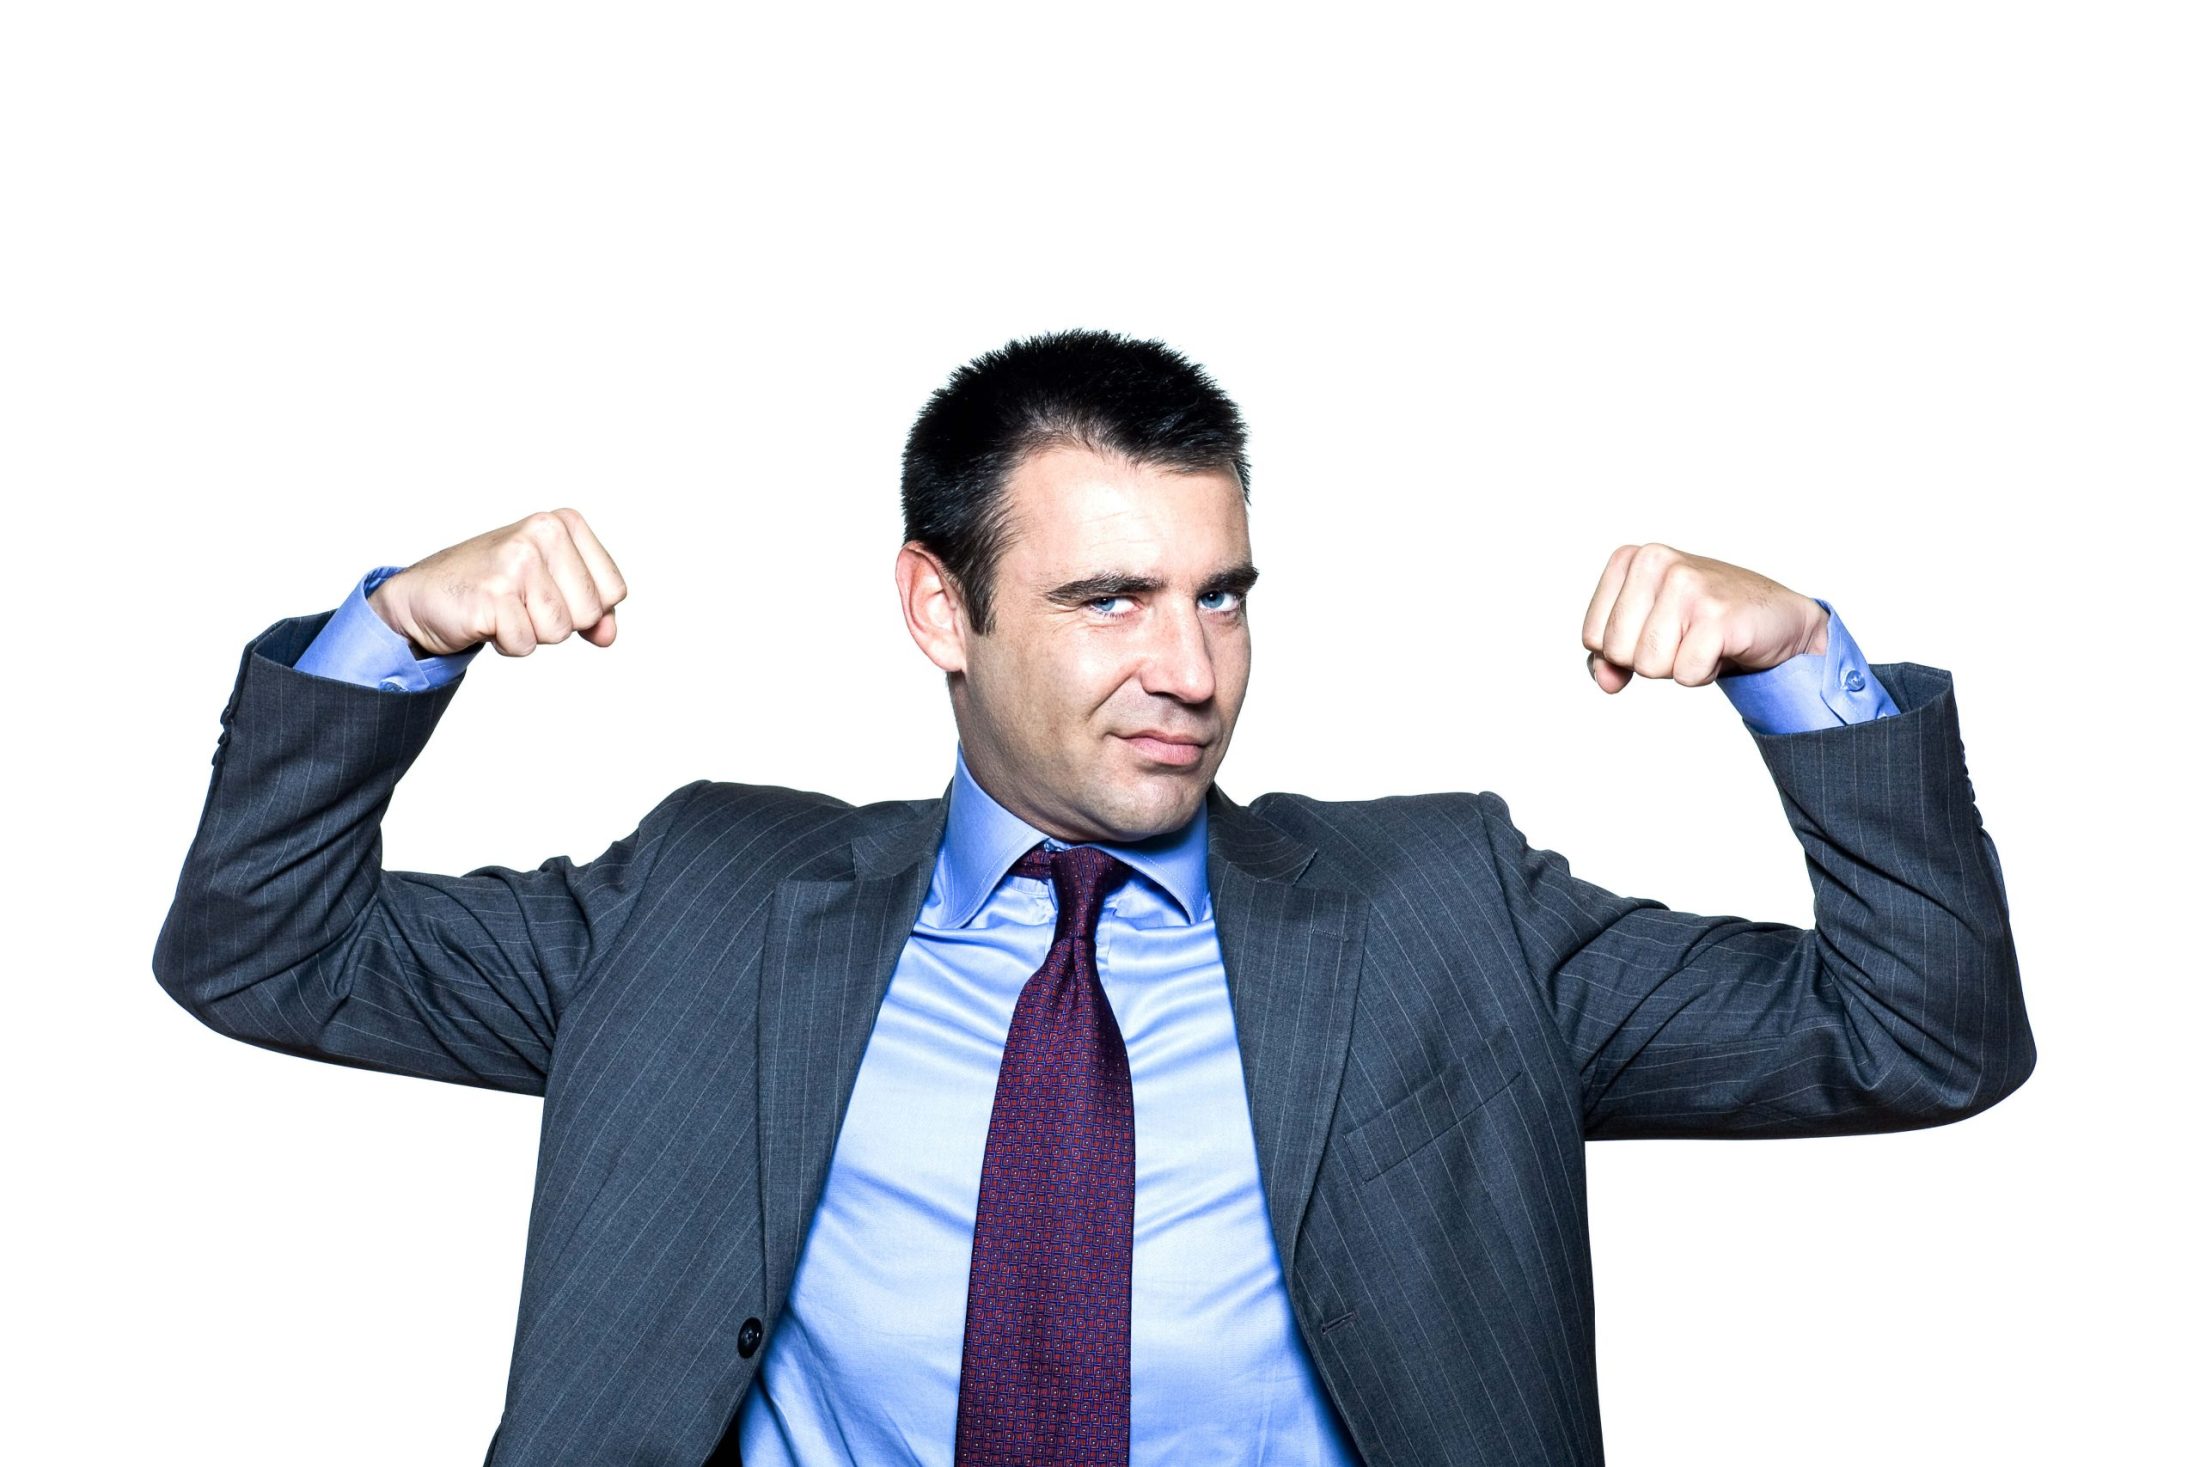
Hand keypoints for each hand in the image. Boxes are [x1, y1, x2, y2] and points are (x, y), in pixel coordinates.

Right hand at [368, 509, 627, 656]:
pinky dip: (507, 643)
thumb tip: (608, 635)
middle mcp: (543, 532)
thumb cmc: (492, 588)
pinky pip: (525, 644)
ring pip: (559, 631)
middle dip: (558, 623)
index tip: (550, 593)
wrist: (425, 596)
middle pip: (590, 612)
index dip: (585, 608)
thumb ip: (592, 608)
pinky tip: (486, 619)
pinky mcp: (493, 591)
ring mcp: (516, 560)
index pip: (614, 590)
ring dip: (530, 633)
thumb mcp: (551, 588)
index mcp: (563, 524)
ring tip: (504, 609)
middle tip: (521, 603)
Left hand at [1580, 543, 1827, 693]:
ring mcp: (1687, 584)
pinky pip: (1685, 674)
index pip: (1592, 636)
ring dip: (1678, 667)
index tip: (1659, 630)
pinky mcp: (1716, 614)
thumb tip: (1605, 682)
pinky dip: (1704, 673)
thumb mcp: (1647, 630)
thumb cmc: (1705, 621)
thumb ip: (1611, 657)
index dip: (1624, 651)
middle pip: (1617, 652)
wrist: (1777, 619)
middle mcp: (1655, 561)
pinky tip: (1722, 647)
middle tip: (1684, 637)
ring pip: (1649, 666)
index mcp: (1630, 559)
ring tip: (1703, 640)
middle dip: (1650, 660)